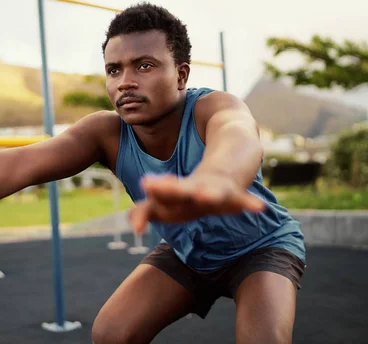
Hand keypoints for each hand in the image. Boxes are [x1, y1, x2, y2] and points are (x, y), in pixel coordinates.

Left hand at [129, 172, 265, 233]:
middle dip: (165, 190)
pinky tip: (258, 208)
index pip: (156, 202)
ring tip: (205, 197)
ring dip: (207, 194)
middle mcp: (192, 190)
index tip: (131, 202)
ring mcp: (213, 189)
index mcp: (174, 194)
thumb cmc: (189, 191)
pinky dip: (248, 203)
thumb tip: (132, 223)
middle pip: (178, 190)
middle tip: (148, 185)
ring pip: (210, 192)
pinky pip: (241, 199)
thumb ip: (145, 212)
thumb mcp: (167, 202)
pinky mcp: (233, 192)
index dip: (145, 209)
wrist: (224, 166)